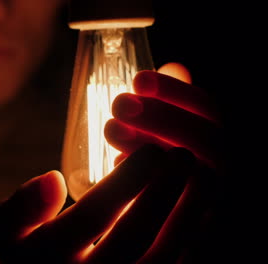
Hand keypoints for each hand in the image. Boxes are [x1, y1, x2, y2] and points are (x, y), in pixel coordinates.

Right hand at [0, 145, 205, 262]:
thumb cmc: (30, 254)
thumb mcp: (8, 232)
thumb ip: (19, 206)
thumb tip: (53, 178)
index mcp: (47, 258)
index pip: (92, 216)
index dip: (125, 180)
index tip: (152, 150)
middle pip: (133, 236)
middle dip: (163, 192)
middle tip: (183, 156)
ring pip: (162, 257)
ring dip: (188, 216)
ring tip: (205, 178)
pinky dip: (193, 242)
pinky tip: (203, 213)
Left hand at [105, 62, 223, 261]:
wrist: (170, 232)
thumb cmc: (164, 172)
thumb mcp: (171, 135)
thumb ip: (175, 106)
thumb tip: (176, 66)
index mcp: (217, 143)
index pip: (209, 110)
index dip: (175, 91)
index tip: (138, 79)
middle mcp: (223, 170)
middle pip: (210, 140)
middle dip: (161, 116)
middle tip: (119, 104)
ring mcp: (213, 203)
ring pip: (197, 175)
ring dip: (150, 146)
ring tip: (110, 129)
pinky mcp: (195, 232)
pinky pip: (183, 213)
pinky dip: (150, 186)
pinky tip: (121, 167)